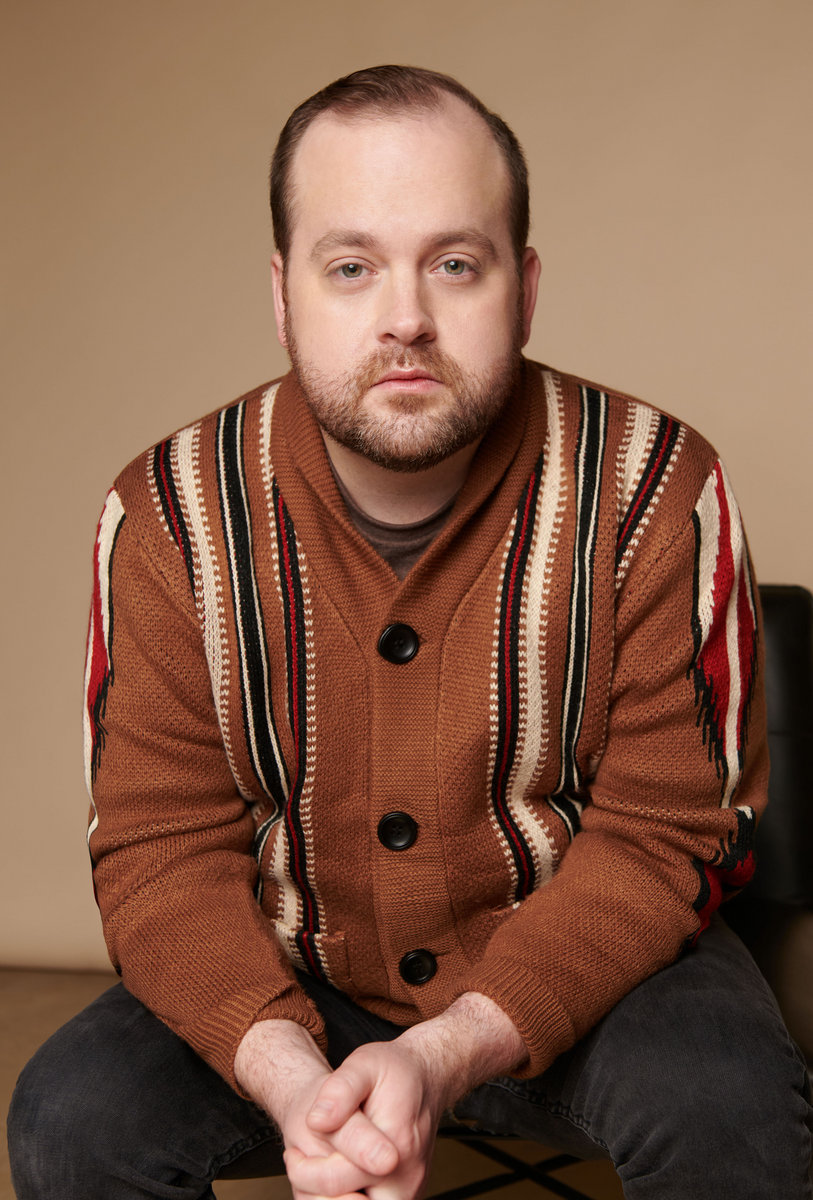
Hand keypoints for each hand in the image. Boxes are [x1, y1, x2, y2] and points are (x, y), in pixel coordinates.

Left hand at [287, 1037, 442, 1199]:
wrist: (427, 1077)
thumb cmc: (396, 1072)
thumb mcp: (363, 1065)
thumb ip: (339, 1090)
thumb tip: (318, 1120)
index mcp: (396, 1146)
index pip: (336, 1181)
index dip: (304, 1170)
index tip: (294, 1152)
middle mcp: (406, 1178)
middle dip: (319, 1194)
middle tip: (303, 1167)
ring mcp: (409, 1191)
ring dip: (333, 1199)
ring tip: (318, 1170)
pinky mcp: (405, 1196)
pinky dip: (348, 1197)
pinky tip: (336, 1174)